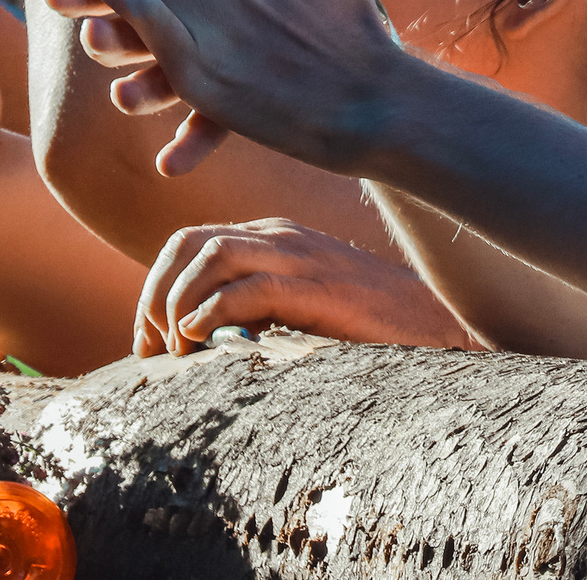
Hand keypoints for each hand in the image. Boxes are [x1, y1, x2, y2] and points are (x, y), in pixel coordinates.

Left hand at [135, 217, 471, 356]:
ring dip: (178, 306)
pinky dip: (211, 316)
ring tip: (180, 350)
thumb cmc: (368, 323)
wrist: (436, 325)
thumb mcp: (302, 301)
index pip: (189, 241)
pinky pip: (245, 290)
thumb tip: (201, 341)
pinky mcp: (315, 288)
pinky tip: (206, 344)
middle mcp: (281, 236)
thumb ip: (259, 303)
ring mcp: (299, 257)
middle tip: (154, 349)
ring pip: (208, 257)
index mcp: (275, 236)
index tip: (151, 342)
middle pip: (187, 243)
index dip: (156, 289)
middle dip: (155, 296)